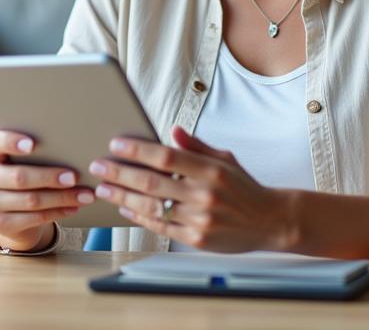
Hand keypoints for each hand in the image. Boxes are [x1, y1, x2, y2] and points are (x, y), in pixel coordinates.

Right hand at [0, 128, 95, 250]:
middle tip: (74, 177)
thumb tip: (72, 144)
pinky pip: (33, 218)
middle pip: (18, 177)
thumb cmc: (26, 167)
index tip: (32, 144)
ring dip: (61, 198)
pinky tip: (73, 208)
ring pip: (30, 200)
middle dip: (49, 177)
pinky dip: (57, 212)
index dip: (10, 142)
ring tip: (84, 195)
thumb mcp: (27, 155)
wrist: (13, 205)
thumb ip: (39, 147)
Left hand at [90, 126, 292, 252]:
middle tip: (98, 166)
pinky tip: (124, 206)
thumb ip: (196, 146)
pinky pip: (160, 227)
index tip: (116, 144)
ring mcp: (200, 219)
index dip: (137, 150)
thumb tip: (172, 130)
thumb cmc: (244, 187)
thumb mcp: (224, 159)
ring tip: (103, 187)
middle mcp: (204, 194)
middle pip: (152, 182)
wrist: (270, 221)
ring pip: (152, 206)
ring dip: (123, 196)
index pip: (166, 157)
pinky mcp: (196, 239)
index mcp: (211, 170)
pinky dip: (139, 216)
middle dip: (120, 173)